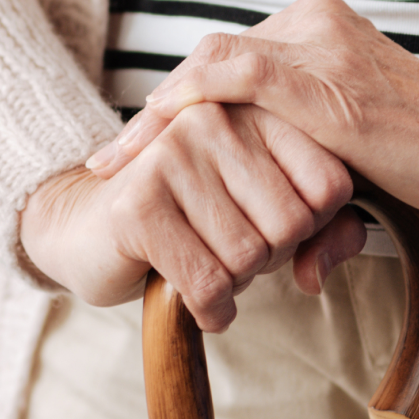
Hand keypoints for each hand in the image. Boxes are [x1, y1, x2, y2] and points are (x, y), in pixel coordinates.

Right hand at [22, 102, 363, 330]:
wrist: (88, 228)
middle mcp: (214, 119)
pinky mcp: (138, 203)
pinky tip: (203, 305)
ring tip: (209, 265)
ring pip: (249, 256)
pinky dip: (212, 309)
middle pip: (293, 224)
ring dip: (237, 285)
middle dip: (270, 259)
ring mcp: (171, 154)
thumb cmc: (192, 220)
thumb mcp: (267, 215)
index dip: (313, 228)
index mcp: (254, 108)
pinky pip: (206, 282)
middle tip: (233, 253)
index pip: (330, 185)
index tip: (271, 227)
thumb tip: (319, 274)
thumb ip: (325, 232)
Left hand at [84, 0, 418, 222]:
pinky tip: (153, 141)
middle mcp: (313, 24)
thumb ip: (319, 188)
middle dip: (155, 116)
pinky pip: (232, 77)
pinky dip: (185, 106)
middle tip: (109, 162)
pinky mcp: (323, 83)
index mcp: (320, 29)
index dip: (178, 105)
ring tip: (113, 164)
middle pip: (209, 60)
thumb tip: (303, 267)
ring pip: (209, 66)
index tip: (139, 151)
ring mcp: (317, 48)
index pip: (229, 59)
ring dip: (155, 119)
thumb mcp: (361, 166)